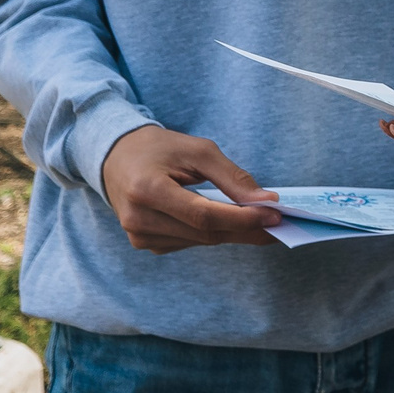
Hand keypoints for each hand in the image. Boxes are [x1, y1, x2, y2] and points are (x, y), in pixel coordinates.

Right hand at [99, 125, 282, 253]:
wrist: (114, 156)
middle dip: (246, 229)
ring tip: (261, 222)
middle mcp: (138, 218)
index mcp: (147, 190)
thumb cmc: (158, 148)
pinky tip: (229, 223)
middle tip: (279, 224)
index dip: (241, 218)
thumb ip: (231, 176)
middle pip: (205, 232)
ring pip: (200, 241)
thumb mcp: (197, 150)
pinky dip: (212, 233)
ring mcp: (139, 235)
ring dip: (233, 233)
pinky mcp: (144, 243)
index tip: (274, 214)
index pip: (203, 215)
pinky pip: (189, 242)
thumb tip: (265, 201)